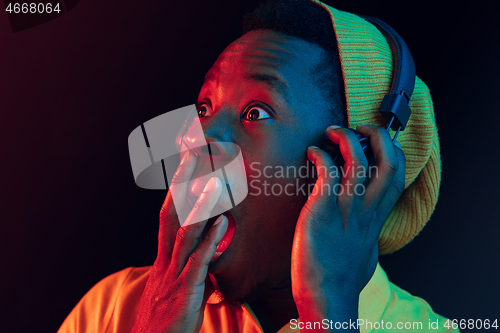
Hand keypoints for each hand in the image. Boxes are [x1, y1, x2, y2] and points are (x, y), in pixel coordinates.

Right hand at [131, 150, 227, 332]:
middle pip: (170, 214)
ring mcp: (173, 276)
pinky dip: (209, 242)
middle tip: (192, 153)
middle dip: (180, 184)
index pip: (169, 215)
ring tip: (213, 181)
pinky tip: (221, 224)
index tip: (186, 163)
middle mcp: (165, 261)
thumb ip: (191, 266)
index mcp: (164, 259)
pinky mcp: (184, 294)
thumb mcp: (175, 288)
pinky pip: (197, 263)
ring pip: (183, 234)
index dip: (176, 189)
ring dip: (198, 206)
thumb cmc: (165, 321)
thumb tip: (210, 250)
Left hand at [291, 124, 405, 329]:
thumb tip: (364, 230)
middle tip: (361, 128)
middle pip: (388, 160)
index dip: (393, 152)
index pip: (397, 176)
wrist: (327, 297)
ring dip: (346, 137)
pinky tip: (312, 153)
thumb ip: (367, 234)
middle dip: (379, 136)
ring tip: (332, 132)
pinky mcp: (323, 209)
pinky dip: (320, 155)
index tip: (378, 142)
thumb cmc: (342, 277)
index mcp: (377, 217)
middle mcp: (366, 208)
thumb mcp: (365, 251)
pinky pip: (327, 171)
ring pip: (358, 159)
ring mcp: (346, 207)